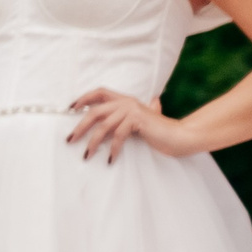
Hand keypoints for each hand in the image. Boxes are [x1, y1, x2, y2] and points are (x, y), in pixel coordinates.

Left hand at [66, 88, 190, 163]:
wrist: (181, 136)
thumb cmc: (160, 131)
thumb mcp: (141, 121)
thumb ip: (132, 116)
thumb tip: (124, 115)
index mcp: (125, 100)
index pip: (99, 92)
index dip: (83, 98)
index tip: (70, 108)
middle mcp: (126, 102)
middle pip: (95, 112)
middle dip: (80, 126)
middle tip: (70, 140)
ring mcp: (132, 110)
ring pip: (104, 126)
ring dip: (93, 142)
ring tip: (86, 155)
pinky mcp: (137, 121)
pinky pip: (118, 135)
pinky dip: (112, 148)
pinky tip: (109, 159)